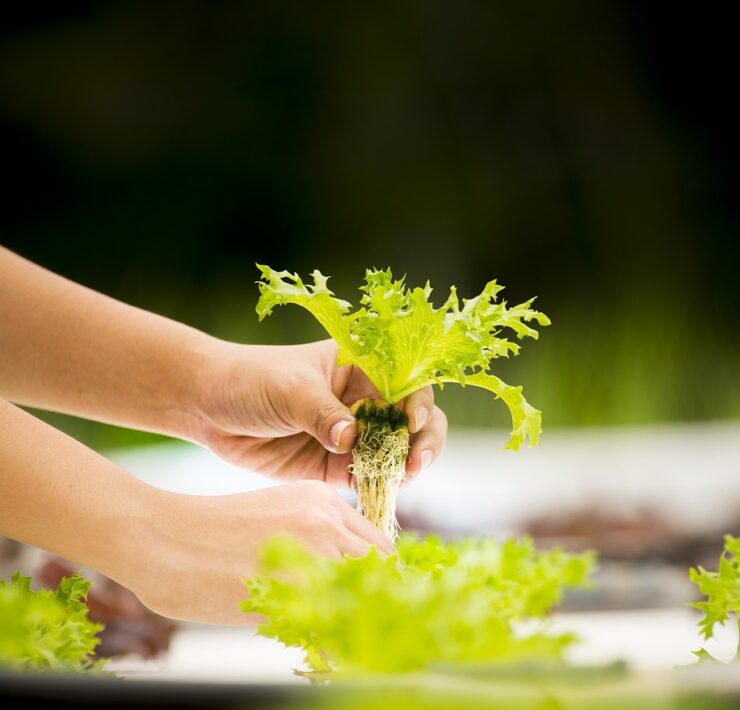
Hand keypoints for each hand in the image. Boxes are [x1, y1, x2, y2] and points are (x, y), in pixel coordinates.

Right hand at [128, 481, 392, 624]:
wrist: (161, 537)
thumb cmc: (212, 532)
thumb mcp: (276, 516)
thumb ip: (316, 538)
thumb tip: (347, 578)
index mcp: (323, 500)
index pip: (380, 547)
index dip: (382, 580)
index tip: (377, 604)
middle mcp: (324, 520)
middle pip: (380, 572)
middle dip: (378, 602)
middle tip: (367, 629)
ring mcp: (309, 553)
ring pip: (362, 598)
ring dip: (357, 622)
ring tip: (343, 641)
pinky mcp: (287, 589)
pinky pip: (330, 627)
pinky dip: (331, 644)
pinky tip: (318, 650)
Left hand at [194, 339, 447, 486]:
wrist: (209, 406)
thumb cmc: (252, 380)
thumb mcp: (290, 390)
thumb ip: (322, 413)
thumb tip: (352, 439)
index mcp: (361, 367)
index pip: (406, 384)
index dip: (419, 404)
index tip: (412, 424)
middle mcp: (363, 401)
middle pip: (411, 421)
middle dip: (422, 442)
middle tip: (415, 464)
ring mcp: (352, 435)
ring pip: (393, 453)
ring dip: (401, 468)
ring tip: (397, 481)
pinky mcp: (334, 465)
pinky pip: (366, 477)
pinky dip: (376, 486)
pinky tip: (376, 492)